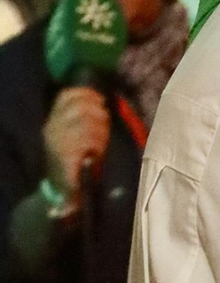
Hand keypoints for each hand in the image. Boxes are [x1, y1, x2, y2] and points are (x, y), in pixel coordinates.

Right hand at [43, 87, 110, 201]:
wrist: (60, 188)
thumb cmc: (73, 159)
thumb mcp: (75, 134)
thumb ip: (84, 117)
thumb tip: (101, 101)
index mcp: (53, 120)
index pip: (66, 96)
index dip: (87, 94)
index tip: (101, 100)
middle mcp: (52, 127)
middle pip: (81, 107)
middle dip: (99, 113)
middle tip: (105, 125)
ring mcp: (57, 140)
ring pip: (86, 122)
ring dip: (100, 129)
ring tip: (102, 140)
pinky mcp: (65, 154)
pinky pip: (86, 140)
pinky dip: (97, 143)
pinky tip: (98, 151)